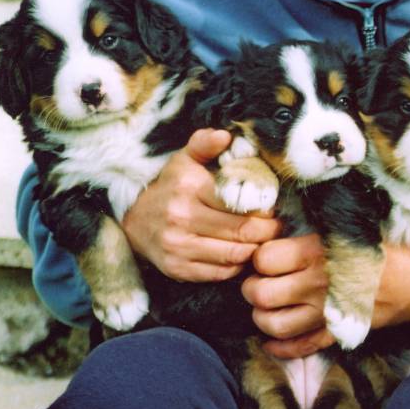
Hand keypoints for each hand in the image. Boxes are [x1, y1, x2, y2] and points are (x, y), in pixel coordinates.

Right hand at [122, 129, 282, 281]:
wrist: (133, 221)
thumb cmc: (170, 188)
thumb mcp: (184, 160)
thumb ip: (204, 144)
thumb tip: (225, 135)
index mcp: (188, 187)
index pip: (240, 203)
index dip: (264, 209)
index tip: (272, 210)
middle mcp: (181, 218)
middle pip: (243, 232)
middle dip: (267, 232)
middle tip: (276, 228)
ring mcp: (178, 247)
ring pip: (235, 255)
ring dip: (255, 250)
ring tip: (262, 242)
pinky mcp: (178, 269)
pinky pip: (221, 273)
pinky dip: (237, 266)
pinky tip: (240, 254)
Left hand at [242, 234, 409, 357]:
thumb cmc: (384, 249)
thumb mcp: (347, 230)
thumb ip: (311, 234)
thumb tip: (273, 232)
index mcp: (318, 251)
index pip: (264, 258)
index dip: (258, 259)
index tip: (265, 259)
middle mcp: (316, 282)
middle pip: (261, 293)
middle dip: (252, 290)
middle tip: (259, 284)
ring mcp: (325, 312)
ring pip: (273, 324)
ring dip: (262, 318)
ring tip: (267, 308)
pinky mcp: (336, 333)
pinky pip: (298, 347)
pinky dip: (280, 347)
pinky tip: (274, 340)